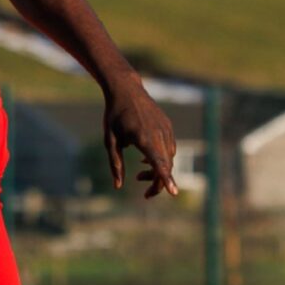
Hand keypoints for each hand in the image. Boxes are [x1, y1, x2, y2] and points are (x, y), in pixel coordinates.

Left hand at [105, 79, 178, 197]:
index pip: (158, 162)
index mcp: (143, 138)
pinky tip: (146, 160)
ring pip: (169, 158)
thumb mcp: (110, 141)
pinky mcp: (168, 126)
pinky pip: (170, 149)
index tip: (174, 193)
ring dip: (158, 171)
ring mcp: (166, 129)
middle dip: (158, 183)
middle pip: (166, 166)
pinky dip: (161, 159)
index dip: (166, 179)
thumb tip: (118, 186)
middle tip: (145, 194)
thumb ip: (115, 164)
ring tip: (139, 174)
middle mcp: (158, 134)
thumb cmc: (114, 116)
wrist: (126, 89)